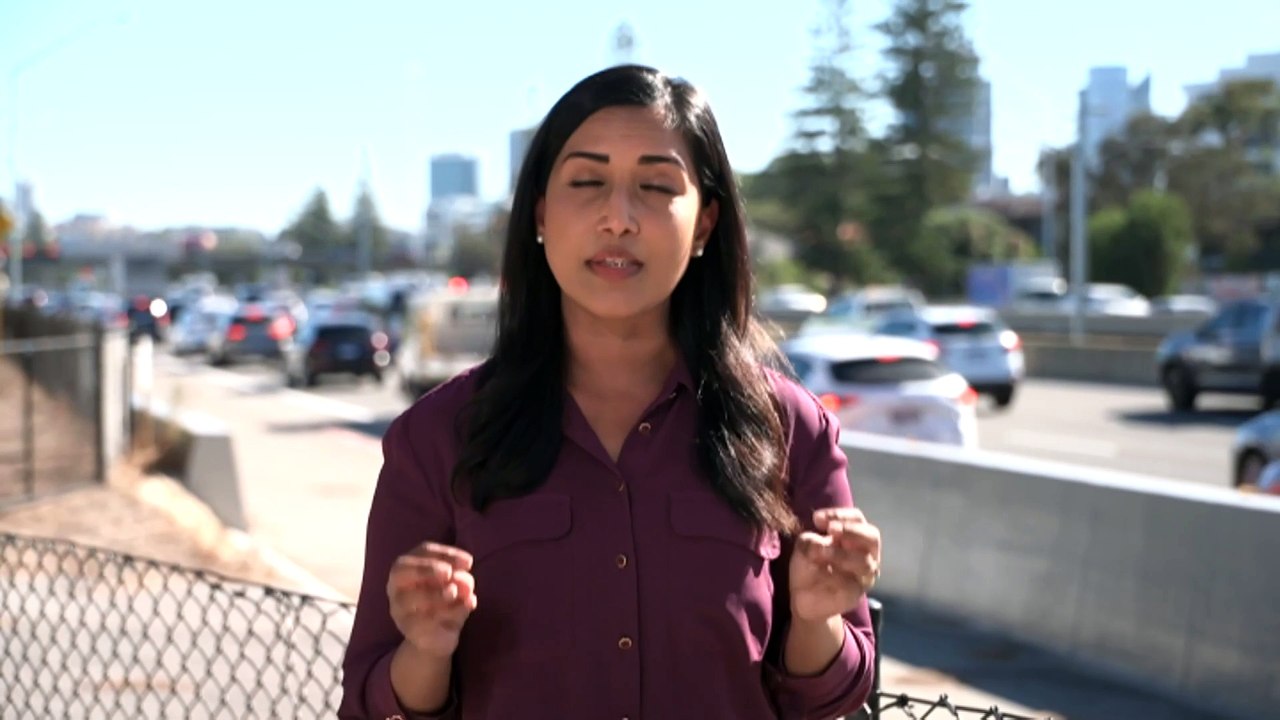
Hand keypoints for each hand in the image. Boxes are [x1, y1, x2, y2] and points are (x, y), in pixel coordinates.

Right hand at [386, 542, 477, 657]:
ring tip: (454, 594)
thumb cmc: (446, 602)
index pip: (424, 551)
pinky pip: (423, 620)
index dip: (446, 554)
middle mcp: (396, 586)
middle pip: (403, 568)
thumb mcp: (458, 587)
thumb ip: (461, 581)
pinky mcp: (408, 630)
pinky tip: (460, 613)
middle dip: (429, 568)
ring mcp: (398, 609)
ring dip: (437, 594)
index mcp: (409, 567)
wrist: (438, 638)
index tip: (469, 562)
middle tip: (450, 574)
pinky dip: (446, 614)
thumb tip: (465, 583)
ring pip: (411, 596)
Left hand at [789, 507, 880, 622]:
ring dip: (841, 554)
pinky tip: (821, 576)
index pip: (857, 518)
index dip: (840, 515)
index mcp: (854, 537)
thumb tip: (819, 544)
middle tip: (831, 530)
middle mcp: (866, 554)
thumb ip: (810, 540)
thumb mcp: (804, 546)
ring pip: (864, 562)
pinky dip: (834, 577)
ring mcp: (864, 575)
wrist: (803, 596)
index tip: (817, 519)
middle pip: (872, 536)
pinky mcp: (856, 593)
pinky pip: (851, 584)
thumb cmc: (809, 564)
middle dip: (851, 530)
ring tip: (820, 553)